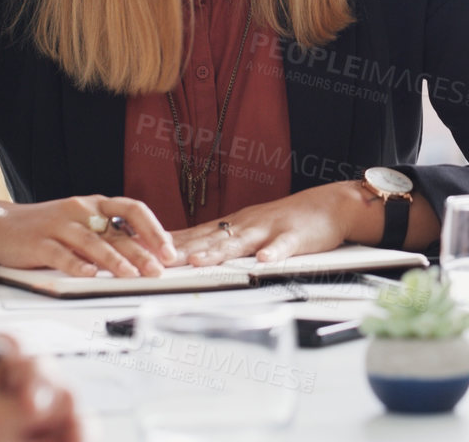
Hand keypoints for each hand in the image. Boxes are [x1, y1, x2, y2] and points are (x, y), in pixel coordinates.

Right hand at [0, 195, 177, 277]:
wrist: (1, 225)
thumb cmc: (47, 228)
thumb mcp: (83, 224)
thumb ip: (110, 234)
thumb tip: (148, 251)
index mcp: (95, 204)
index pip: (133, 210)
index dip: (154, 229)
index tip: (169, 251)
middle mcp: (80, 210)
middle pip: (116, 231)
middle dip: (141, 252)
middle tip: (158, 270)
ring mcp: (58, 225)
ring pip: (92, 242)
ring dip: (114, 260)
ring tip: (131, 275)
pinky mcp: (38, 243)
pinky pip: (60, 254)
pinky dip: (76, 265)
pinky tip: (89, 275)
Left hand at [173, 183, 369, 266]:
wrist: (329, 205)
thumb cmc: (287, 220)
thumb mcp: (248, 229)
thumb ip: (220, 241)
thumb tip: (185, 253)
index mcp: (233, 226)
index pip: (192, 235)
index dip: (165, 244)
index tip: (140, 251)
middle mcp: (245, 225)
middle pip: (208, 240)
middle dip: (181, 251)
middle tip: (154, 262)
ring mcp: (269, 230)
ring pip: (240, 243)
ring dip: (217, 253)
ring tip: (196, 262)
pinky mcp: (295, 237)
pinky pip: (283, 247)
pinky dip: (273, 254)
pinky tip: (264, 262)